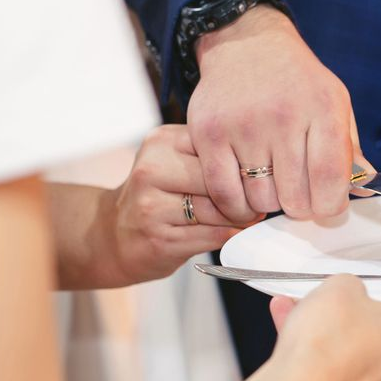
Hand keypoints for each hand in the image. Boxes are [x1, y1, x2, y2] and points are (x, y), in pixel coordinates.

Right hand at [103, 125, 250, 285]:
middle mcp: (151, 169)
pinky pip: (211, 236)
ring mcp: (151, 205)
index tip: (256, 177)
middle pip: (220, 179)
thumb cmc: (158, 197)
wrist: (115, 235)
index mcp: (161, 142)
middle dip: (245, 195)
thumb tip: (265, 171)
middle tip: (257, 203)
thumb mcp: (176, 162)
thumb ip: (211, 158)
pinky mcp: (159, 238)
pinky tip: (231, 233)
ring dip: (239, 218)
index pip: (219, 146)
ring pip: (218, 210)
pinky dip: (228, 236)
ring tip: (245, 218)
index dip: (244, 164)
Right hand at [190, 6, 370, 221]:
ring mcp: (242, 125)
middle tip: (298, 193)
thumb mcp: (334, 102)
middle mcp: (283, 115)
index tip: (328, 205)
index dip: (332, 205)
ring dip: (268, 204)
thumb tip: (365, 191)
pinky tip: (246, 193)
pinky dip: (238, 206)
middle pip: (295, 198)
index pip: (331, 180)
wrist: (245, 43)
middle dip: (301, 206)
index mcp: (323, 107)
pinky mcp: (208, 134)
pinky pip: (225, 195)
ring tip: (271, 183)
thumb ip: (350, 150)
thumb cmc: (296, 81)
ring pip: (260, 200)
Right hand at [261, 276, 380, 380]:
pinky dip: (313, 355)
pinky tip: (285, 333)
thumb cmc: (329, 337)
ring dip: (333, 336)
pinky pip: (333, 372)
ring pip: (359, 354)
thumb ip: (351, 290)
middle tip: (340, 306)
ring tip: (296, 313)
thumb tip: (345, 300)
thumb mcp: (340, 289)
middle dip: (370, 323)